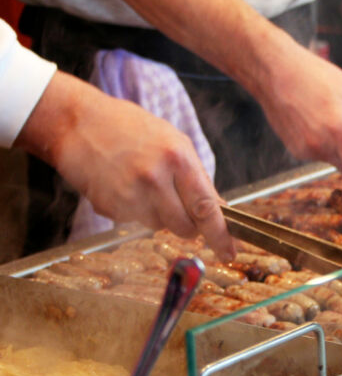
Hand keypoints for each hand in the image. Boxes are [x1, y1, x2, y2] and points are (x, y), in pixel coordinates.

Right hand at [17, 72, 234, 258]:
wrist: (78, 122)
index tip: (229, 252)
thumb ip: (198, 177)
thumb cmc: (131, 128)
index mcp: (177, 158)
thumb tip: (219, 210)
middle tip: (179, 205)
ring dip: (159, 214)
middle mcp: (154, 179)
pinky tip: (124, 185)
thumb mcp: (175, 142)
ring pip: (159, 226)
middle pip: (184, 226)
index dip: (220, 234)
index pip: (206, 207)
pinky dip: (134, 210)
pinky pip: (133, 221)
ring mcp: (128, 195)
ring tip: (143, 183)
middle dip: (188, 224)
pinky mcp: (108, 207)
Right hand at [253, 32, 341, 175]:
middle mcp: (320, 144)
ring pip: (336, 162)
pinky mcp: (295, 150)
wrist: (274, 71)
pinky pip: (320, 155)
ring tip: (334, 119)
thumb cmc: (314, 75)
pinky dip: (326, 145)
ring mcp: (305, 149)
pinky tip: (319, 122)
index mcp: (338, 129)